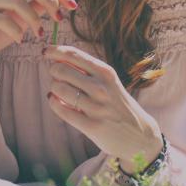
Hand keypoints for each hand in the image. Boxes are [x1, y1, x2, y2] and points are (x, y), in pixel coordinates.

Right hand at [0, 0, 76, 70]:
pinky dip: (16, 30)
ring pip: (16, 1)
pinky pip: (2, 19)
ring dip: (34, 19)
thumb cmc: (4, 30)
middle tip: (59, 18)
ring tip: (40, 34)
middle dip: (48, 0)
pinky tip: (21, 40)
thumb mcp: (27, 15)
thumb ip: (43, 1)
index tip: (73, 6)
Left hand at [43, 44, 162, 168]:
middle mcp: (101, 87)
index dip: (55, 50)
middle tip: (57, 77)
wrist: (139, 134)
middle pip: (61, 70)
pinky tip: (55, 101)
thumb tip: (58, 57)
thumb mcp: (109, 82)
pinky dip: (54, 103)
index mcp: (106, 72)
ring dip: (54, 88)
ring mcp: (96, 107)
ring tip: (58, 91)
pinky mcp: (91, 126)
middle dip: (54, 71)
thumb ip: (87, 70)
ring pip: (59, 89)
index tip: (46, 51)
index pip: (74, 55)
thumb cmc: (117, 104)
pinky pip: (61, 110)